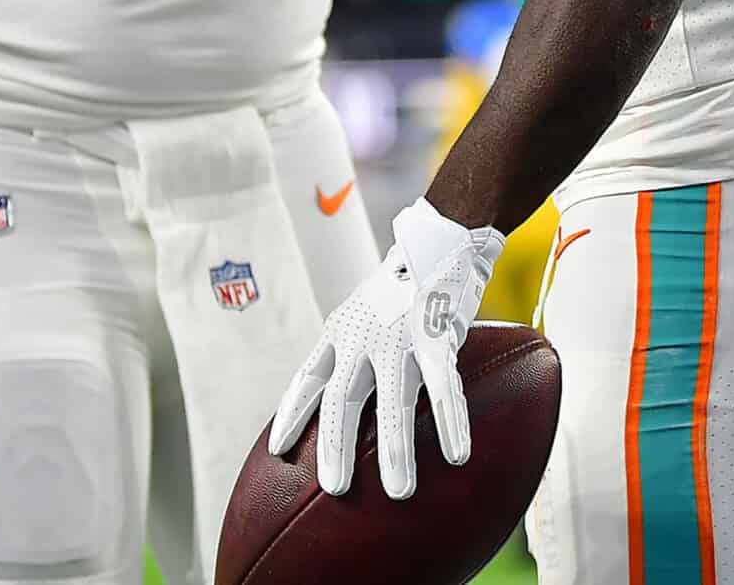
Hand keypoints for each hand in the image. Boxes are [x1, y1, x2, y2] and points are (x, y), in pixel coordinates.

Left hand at [267, 198, 504, 498]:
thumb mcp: (360, 314)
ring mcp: (400, 337)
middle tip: (336, 488)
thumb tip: (336, 402)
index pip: (308, 377)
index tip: (277, 449)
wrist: (438, 242)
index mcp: (340, 331)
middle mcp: (363, 337)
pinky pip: (445, 387)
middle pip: (342, 398)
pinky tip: (456, 454)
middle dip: (336, 445)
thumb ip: (347, 352)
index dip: (291, 413)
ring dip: (396, 449)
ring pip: (394, 401)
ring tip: (399, 491)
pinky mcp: (437, 336)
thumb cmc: (398, 289)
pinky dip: (450, 422)